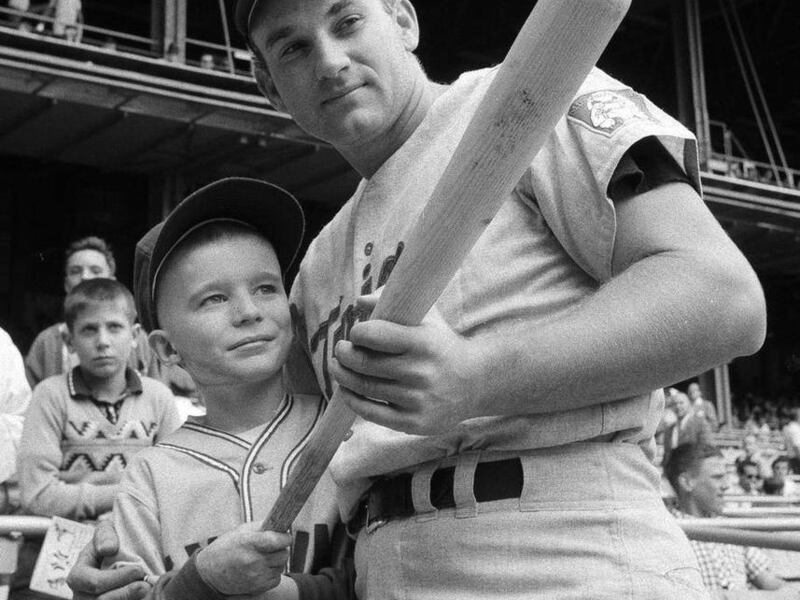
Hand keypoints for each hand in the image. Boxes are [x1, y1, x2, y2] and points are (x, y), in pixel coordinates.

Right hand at [67, 520, 149, 599]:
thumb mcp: (106, 530)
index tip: (138, 570)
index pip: (93, 583)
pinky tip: (145, 596)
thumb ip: (105, 535)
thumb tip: (107, 549)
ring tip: (147, 589)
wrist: (121, 550)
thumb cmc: (110, 540)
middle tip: (146, 585)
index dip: (116, 579)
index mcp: (78, 575)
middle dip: (125, 593)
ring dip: (130, 599)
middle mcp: (82, 595)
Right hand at [195, 522, 291, 595]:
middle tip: (272, 547)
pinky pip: (276, 579)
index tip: (285, 536)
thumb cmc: (224, 549)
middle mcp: (253, 561)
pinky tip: (261, 568)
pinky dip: (272, 573)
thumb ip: (261, 527)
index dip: (285, 538)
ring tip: (263, 558)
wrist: (209, 573)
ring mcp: (255, 576)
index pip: (277, 541)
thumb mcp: (241, 531)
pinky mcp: (257, 588)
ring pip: (281, 567)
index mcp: (249, 543)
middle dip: (281, 549)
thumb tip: (280, 524)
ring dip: (276, 562)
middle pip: (283, 554)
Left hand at [331, 294, 483, 434]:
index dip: (357, 333)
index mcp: (422, 342)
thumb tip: (359, 302)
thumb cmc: (442, 345)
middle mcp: (419, 372)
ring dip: (342, 376)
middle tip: (341, 350)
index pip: (373, 335)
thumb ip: (394, 304)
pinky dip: (352, 400)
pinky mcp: (413, 422)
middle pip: (362, 363)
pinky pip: (371, 413)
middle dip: (343, 354)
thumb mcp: (426, 319)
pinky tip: (347, 390)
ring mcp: (416, 399)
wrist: (476, 382)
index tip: (355, 334)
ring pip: (363, 388)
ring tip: (339, 367)